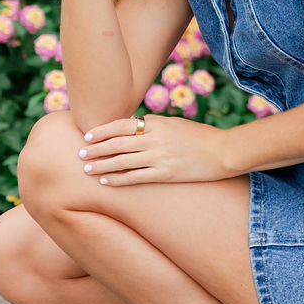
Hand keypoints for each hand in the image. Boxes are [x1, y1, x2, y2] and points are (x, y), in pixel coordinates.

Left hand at [76, 114, 229, 184]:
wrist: (224, 152)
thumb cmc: (200, 137)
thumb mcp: (175, 124)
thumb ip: (154, 126)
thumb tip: (131, 130)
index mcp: (158, 123)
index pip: (122, 125)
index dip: (102, 131)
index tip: (87, 136)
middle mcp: (156, 138)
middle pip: (117, 143)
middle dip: (95, 149)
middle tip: (79, 154)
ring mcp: (160, 157)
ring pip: (122, 161)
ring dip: (101, 165)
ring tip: (86, 170)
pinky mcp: (166, 174)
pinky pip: (135, 178)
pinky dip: (118, 179)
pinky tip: (106, 181)